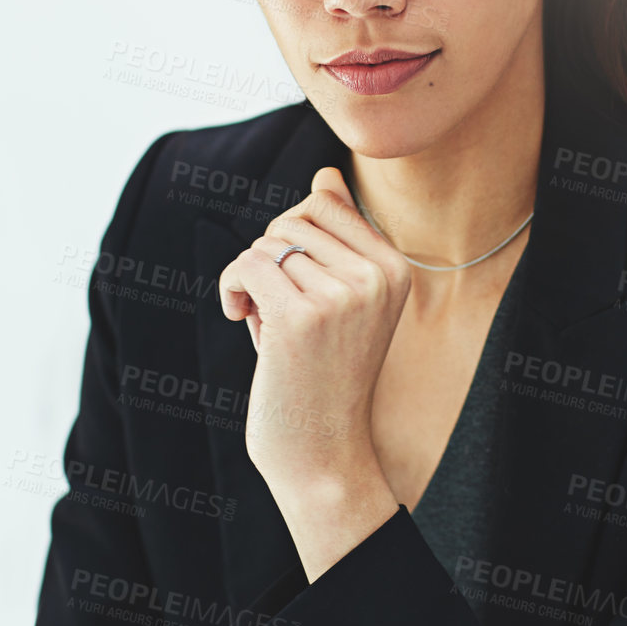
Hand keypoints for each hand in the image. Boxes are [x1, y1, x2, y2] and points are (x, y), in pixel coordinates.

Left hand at [219, 166, 410, 511]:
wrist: (323, 453)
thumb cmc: (323, 374)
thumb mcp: (342, 300)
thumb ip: (338, 238)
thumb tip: (326, 172)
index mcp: (395, 269)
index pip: (325, 202)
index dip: (292, 237)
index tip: (291, 281)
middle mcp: (376, 277)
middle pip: (292, 220)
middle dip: (271, 257)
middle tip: (275, 305)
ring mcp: (341, 296)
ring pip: (266, 245)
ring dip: (251, 280)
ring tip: (266, 324)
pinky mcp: (300, 317)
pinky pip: (247, 264)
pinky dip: (231, 287)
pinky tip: (238, 316)